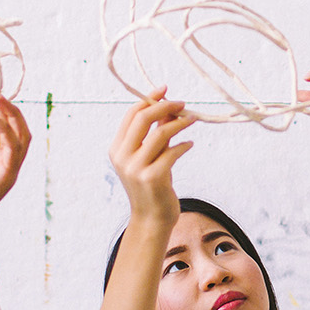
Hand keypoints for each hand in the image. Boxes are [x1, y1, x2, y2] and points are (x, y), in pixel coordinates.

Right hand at [109, 89, 196, 229]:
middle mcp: (123, 157)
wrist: (151, 220)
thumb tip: (169, 107)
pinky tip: (190, 144)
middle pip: (142, 118)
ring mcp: (136, 168)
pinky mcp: (152, 178)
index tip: (165, 90)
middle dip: (164, 106)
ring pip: (160, 133)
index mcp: (117, 149)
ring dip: (179, 123)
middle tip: (183, 103)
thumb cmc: (153, 186)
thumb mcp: (150, 156)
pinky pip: (172, 152)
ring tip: (192, 120)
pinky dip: (183, 145)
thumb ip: (156, 133)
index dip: (149, 99)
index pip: (131, 115)